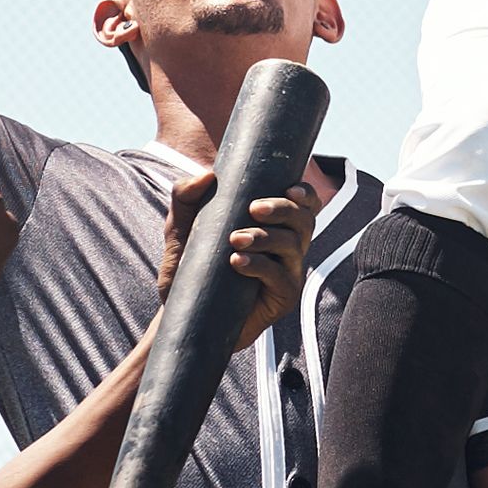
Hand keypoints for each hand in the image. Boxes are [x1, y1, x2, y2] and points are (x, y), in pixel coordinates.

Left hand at [158, 166, 319, 346]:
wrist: (185, 311)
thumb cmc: (191, 265)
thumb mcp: (182, 226)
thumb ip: (186, 196)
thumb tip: (208, 175)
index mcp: (275, 227)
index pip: (304, 205)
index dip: (305, 194)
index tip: (289, 188)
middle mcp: (288, 248)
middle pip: (304, 221)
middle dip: (284, 210)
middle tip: (254, 209)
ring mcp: (288, 274)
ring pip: (294, 246)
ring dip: (267, 237)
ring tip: (235, 240)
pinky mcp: (282, 299)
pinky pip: (281, 278)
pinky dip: (260, 266)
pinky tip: (237, 262)